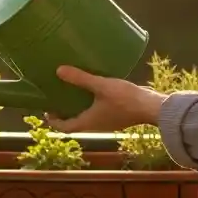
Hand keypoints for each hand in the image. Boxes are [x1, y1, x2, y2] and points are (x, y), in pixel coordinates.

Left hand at [47, 65, 165, 132]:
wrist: (151, 107)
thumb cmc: (125, 99)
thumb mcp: (101, 86)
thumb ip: (80, 79)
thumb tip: (58, 70)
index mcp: (88, 122)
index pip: (65, 127)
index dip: (53, 121)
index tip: (46, 110)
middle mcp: (95, 126)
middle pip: (74, 123)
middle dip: (64, 112)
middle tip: (57, 98)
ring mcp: (106, 122)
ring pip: (86, 118)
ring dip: (77, 108)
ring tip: (72, 92)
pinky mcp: (115, 117)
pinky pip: (97, 113)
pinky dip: (90, 105)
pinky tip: (92, 91)